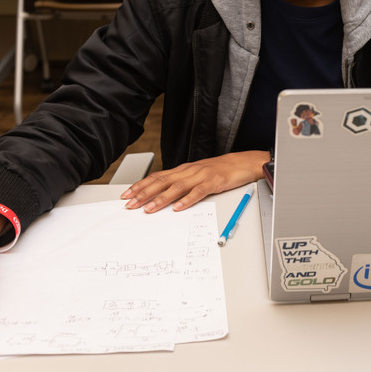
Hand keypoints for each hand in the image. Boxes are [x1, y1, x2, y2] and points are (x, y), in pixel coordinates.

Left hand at [121, 150, 267, 212]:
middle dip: (144, 194)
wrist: (243, 162)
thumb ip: (182, 183)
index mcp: (184, 170)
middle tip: (130, 204)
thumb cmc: (220, 170)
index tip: (127, 194)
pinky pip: (198, 192)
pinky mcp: (214, 182)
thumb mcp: (197, 174)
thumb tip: (164, 196)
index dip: (141, 185)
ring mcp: (201, 176)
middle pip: (162, 182)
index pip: (157, 177)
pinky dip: (187, 200)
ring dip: (161, 199)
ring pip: (177, 188)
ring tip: (149, 209)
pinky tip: (178, 208)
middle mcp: (189, 171)